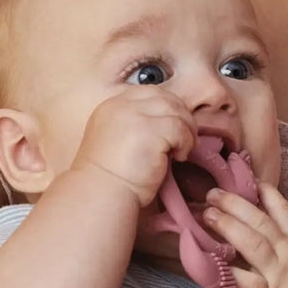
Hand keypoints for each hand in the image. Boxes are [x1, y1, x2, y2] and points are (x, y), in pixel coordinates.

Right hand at [72, 88, 196, 205]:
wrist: (101, 195)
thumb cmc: (111, 177)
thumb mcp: (118, 139)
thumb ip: (137, 124)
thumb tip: (171, 120)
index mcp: (111, 106)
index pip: (150, 92)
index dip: (168, 107)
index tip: (174, 128)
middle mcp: (121, 105)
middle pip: (166, 98)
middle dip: (181, 116)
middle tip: (186, 140)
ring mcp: (135, 115)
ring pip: (176, 111)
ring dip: (186, 131)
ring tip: (182, 151)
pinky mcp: (150, 130)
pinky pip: (180, 128)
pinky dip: (186, 143)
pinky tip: (178, 158)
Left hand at [203, 183, 287, 287]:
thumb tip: (278, 232)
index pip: (283, 211)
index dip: (267, 194)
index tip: (251, 180)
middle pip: (261, 222)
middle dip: (236, 204)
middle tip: (214, 193)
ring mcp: (278, 274)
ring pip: (252, 243)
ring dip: (228, 226)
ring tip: (209, 214)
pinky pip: (244, 281)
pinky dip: (226, 270)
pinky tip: (209, 261)